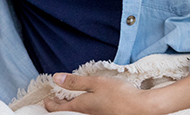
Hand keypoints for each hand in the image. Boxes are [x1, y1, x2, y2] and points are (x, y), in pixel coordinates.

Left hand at [44, 73, 158, 114]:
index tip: (46, 99)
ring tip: (69, 99)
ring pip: (77, 113)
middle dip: (60, 106)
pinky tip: (88, 102)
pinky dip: (82, 108)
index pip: (57, 109)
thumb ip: (75, 82)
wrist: (143, 109)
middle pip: (67, 112)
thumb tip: (56, 78)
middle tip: (56, 98)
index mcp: (81, 107)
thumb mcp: (95, 83)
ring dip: (72, 107)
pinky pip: (87, 114)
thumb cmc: (120, 95)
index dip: (49, 104)